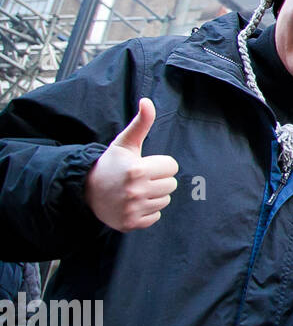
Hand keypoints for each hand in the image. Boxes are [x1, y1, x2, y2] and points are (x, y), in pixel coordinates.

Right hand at [84, 98, 179, 231]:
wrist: (87, 189)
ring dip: (154, 195)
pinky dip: (147, 211)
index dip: (160, 164)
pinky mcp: (131, 223)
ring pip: (165, 200)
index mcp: (137, 170)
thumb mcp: (125, 143)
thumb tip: (147, 101)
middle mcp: (135, 191)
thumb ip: (141, 123)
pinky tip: (133, 203)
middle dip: (159, 179)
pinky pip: (156, 217)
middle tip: (140, 178)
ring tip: (136, 190)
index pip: (172, 167)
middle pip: (171, 185)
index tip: (145, 165)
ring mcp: (133, 209)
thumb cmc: (111, 164)